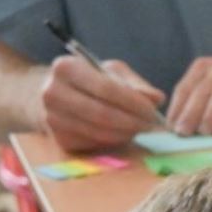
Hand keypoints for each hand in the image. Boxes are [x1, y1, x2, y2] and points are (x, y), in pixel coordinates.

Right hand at [39, 56, 165, 151]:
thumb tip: (158, 99)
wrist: (55, 95)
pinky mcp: (60, 140)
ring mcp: (53, 119)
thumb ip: (135, 84)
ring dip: (126, 134)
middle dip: (132, 122)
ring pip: (100, 132)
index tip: (153, 111)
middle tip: (152, 125)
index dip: (133, 102)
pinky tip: (122, 134)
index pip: (106, 88)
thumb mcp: (110, 72)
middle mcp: (52, 93)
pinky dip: (114, 141)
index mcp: (65, 68)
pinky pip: (94, 144)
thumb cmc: (89, 80)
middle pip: (102, 114)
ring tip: (140, 128)